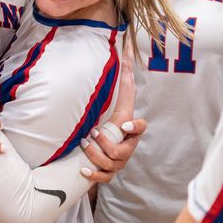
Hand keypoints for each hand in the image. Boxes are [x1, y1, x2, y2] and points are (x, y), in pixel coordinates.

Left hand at [81, 45, 146, 181]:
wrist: (97, 145)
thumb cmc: (108, 116)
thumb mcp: (115, 97)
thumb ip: (122, 74)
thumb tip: (126, 43)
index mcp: (129, 130)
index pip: (140, 128)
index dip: (135, 128)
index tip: (124, 125)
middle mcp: (126, 148)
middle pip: (122, 151)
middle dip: (105, 143)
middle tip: (90, 133)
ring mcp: (117, 163)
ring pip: (110, 164)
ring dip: (94, 154)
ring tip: (82, 143)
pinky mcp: (106, 173)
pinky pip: (103, 179)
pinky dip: (92, 174)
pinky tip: (82, 169)